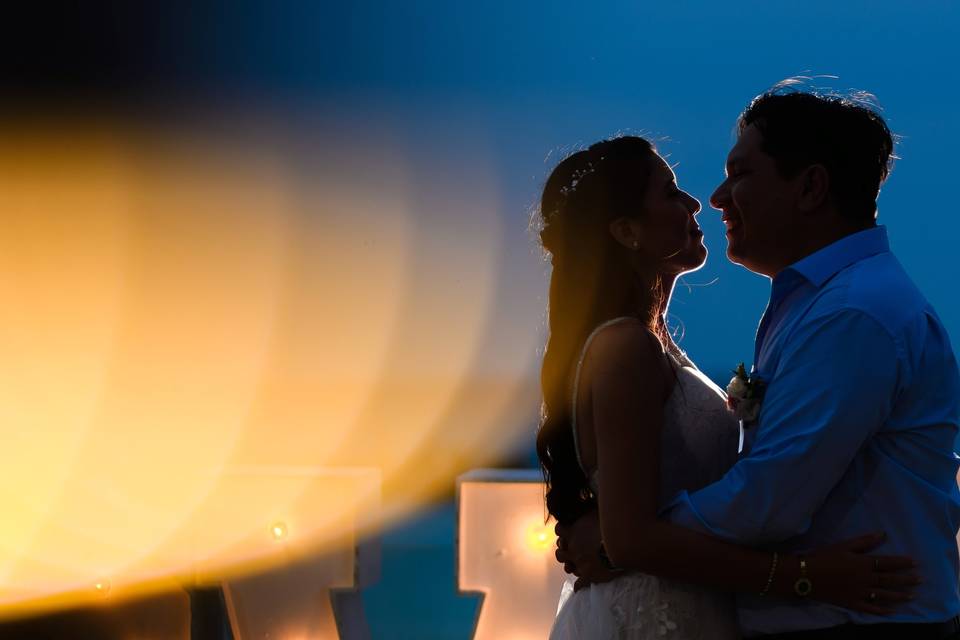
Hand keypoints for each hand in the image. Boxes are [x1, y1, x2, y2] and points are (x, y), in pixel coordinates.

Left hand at [554, 510, 619, 590]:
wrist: (621, 545)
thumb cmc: (610, 524)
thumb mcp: (598, 509)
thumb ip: (591, 505)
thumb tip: (590, 494)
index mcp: (573, 532)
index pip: (559, 530)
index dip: (562, 530)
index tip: (566, 530)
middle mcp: (573, 548)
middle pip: (559, 552)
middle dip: (563, 550)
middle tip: (570, 549)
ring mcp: (579, 563)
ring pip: (567, 567)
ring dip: (569, 565)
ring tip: (573, 565)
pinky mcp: (588, 576)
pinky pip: (580, 584)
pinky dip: (579, 586)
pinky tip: (579, 588)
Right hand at [803, 532, 919, 614]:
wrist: (805, 575)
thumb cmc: (823, 557)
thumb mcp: (843, 546)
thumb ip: (863, 541)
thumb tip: (882, 534)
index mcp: (863, 563)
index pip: (887, 562)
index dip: (902, 562)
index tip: (915, 563)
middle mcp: (865, 579)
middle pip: (889, 579)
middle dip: (906, 579)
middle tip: (920, 580)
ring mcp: (859, 593)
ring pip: (884, 595)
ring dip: (899, 595)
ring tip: (912, 596)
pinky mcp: (852, 603)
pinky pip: (870, 608)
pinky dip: (882, 610)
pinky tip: (892, 612)